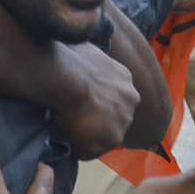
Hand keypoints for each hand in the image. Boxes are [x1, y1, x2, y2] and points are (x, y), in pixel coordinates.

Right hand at [49, 42, 138, 159]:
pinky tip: (62, 133)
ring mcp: (123, 121)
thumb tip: (78, 42)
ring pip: (104, 136)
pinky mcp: (111, 140)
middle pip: (114, 118)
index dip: (97, 104)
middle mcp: (131, 100)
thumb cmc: (69, 59)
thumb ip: (89, 58)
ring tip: (65, 124)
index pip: (115, 98)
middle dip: (97, 121)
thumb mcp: (85, 50)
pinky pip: (89, 151)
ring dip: (86, 135)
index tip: (82, 103)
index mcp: (125, 78)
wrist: (67, 76)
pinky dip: (76, 147)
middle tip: (72, 116)